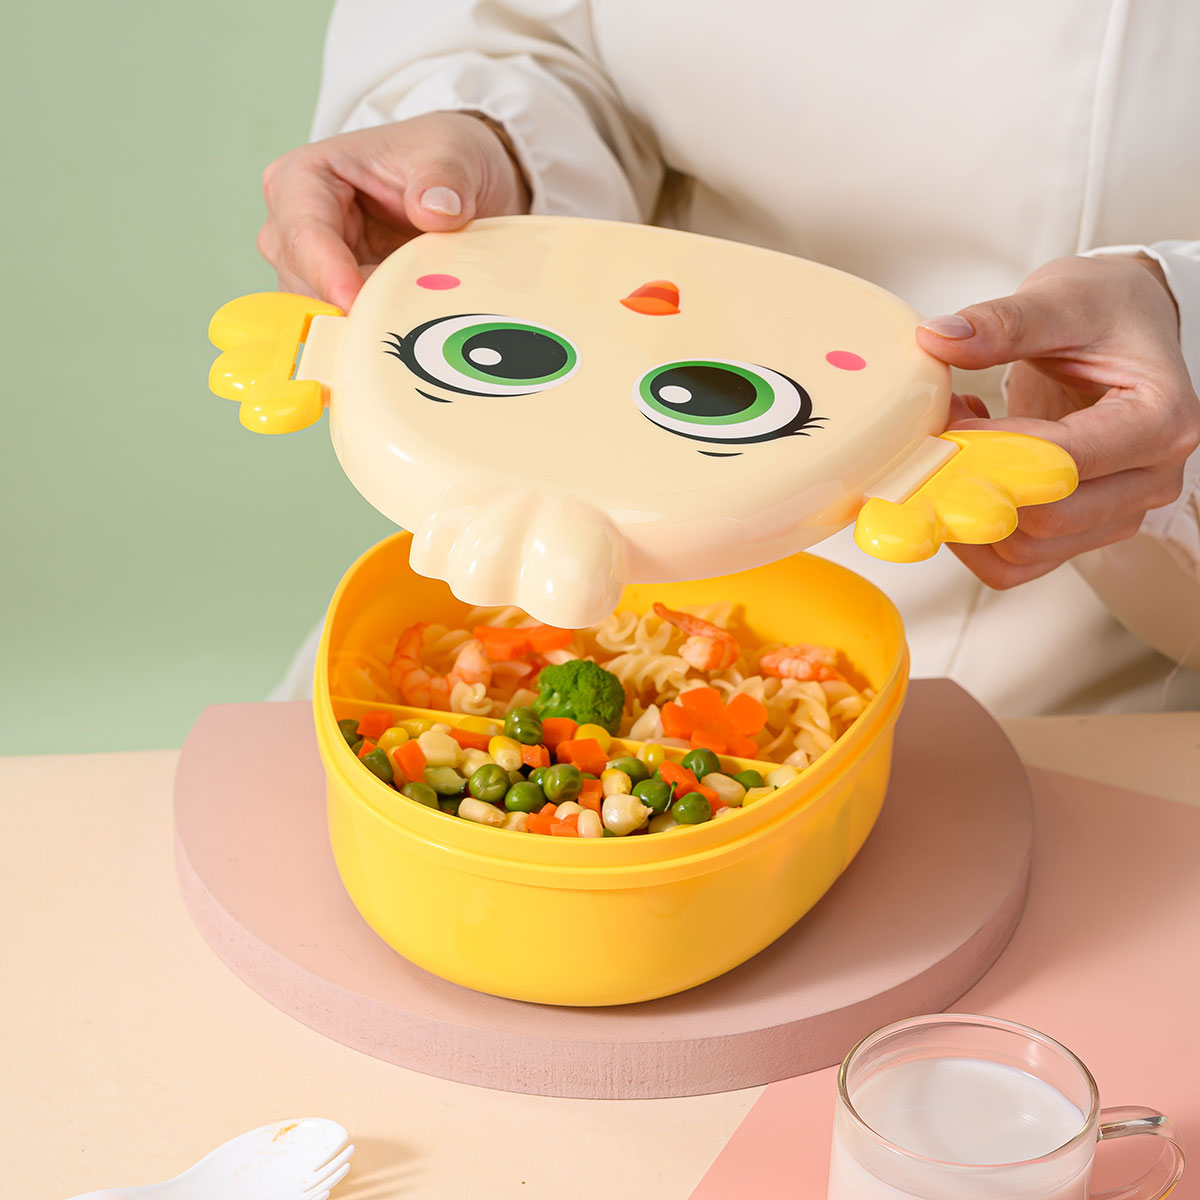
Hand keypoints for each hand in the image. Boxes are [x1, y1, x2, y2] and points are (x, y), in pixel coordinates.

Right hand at [257, 112, 530, 311]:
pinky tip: (407, 333)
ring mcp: (311, 267)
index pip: (304, 231)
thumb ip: (444, 180)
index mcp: (305, 177)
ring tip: (413, 326)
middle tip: (398, 329)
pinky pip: (344, 327)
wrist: (459, 181)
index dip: (328, 273)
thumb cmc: (441, 157)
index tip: (355, 304)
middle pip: (304, 282)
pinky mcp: (335, 297)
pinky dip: (373, 334)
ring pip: (320, 313)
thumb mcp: (451, 155)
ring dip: (363, 324)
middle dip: (347, 308)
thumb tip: (436, 210)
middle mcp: (293, 225)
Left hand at [916, 254, 1199, 587]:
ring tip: (956, 443)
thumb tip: (939, 337)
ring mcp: (1117, 512)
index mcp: (1159, 421)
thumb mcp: (1061, 300)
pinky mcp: (1080, 530)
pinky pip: (1013, 563)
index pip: (1063, 463)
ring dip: (969, 507)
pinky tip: (967, 472)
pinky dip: (972, 531)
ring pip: (1022, 552)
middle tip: (938, 433)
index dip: (991, 454)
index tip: (946, 429)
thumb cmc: (1107, 313)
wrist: (1126, 327)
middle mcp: (1149, 478)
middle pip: (1044, 521)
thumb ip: (1003, 322)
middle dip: (975, 483)